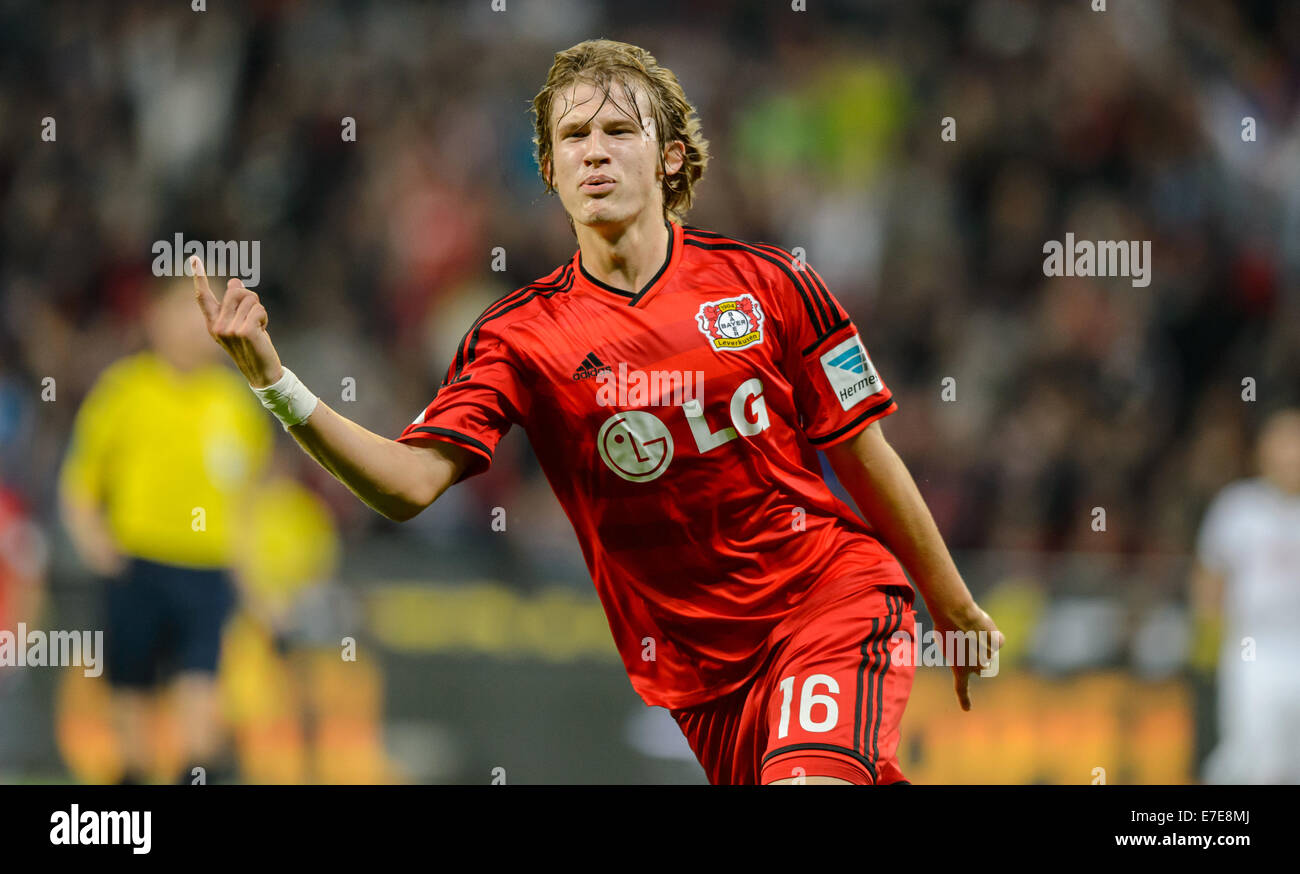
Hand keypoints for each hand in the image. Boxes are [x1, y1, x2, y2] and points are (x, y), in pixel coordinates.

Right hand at [191, 256, 283, 388]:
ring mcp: (229, 330)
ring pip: (250, 299)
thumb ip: (236, 305)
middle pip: (235, 291)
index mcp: (213, 323)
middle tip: (254, 317)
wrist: (261, 372)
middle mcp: (217, 326)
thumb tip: (235, 282)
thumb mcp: (241, 323)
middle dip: (251, 299)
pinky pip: (258, 309)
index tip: (194, 258)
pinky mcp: (244, 332)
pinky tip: (262, 332)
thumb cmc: (252, 346)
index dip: (198, 277)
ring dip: (259, 310)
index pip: (203, 297)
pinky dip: (264, 317)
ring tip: (258, 327)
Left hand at [932, 601, 1003, 711]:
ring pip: (987, 651)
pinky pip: (995, 639)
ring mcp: (989, 657)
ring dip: (981, 642)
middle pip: (981, 668)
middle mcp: (977, 667)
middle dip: (977, 660)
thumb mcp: (943, 642)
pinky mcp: (998, 644)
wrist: (956, 615)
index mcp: (959, 669)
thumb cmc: (944, 627)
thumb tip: (965, 647)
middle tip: (969, 646)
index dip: (965, 700)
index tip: (967, 709)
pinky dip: (990, 633)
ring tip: (971, 629)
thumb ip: (955, 650)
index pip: (962, 689)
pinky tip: (982, 626)